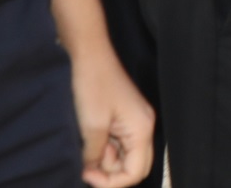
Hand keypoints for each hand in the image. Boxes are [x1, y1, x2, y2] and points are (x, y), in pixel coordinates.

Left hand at [70, 46, 154, 186]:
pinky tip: (90, 137)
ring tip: (87, 144)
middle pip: (134, 166)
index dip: (111, 182)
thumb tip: (91, 174)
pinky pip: (118, 143)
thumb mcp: (91, 126)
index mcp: (142, 129)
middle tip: (86, 167)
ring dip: (104, 159)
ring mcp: (135, 122)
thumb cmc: (93, 85)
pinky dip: (103, 147)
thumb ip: (95, 156)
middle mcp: (144, 126)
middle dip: (110, 173)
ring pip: (124, 156)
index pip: (135, 172)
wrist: (90, 55)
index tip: (87, 174)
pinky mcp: (125, 118)